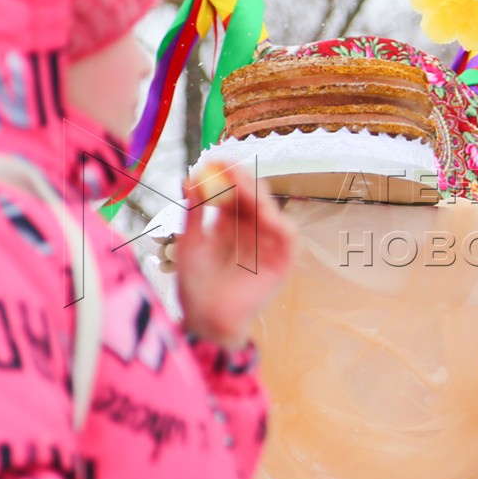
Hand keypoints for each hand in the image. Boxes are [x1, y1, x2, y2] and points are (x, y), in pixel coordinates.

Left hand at [175, 167, 296, 348]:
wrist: (205, 318)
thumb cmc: (194, 284)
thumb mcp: (190, 242)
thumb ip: (194, 212)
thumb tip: (190, 179)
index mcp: (229, 223)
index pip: (234, 191)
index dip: (227, 175)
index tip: (215, 160)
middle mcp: (251, 230)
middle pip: (254, 196)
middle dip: (243, 180)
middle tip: (229, 168)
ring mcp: (267, 244)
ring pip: (271, 211)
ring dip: (259, 196)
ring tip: (242, 187)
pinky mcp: (281, 261)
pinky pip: (288, 236)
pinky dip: (279, 222)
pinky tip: (263, 213)